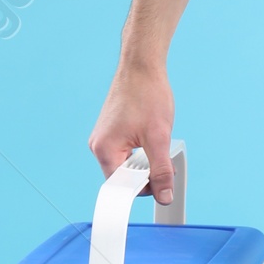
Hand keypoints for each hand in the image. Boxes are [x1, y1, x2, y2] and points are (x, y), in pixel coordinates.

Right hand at [88, 60, 176, 203]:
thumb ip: (161, 171)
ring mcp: (104, 138)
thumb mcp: (159, 138)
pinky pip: (126, 153)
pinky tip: (150, 135)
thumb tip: (165, 197)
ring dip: (146, 161)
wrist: (142, 66)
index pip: (122, 187)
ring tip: (156, 139)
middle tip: (163, 154)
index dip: (145, 188)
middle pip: (124, 178)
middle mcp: (99, 146)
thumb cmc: (147, 95)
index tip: (162, 182)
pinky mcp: (111, 132)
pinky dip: (141, 151)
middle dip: (147, 173)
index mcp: (104, 150)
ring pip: (127, 165)